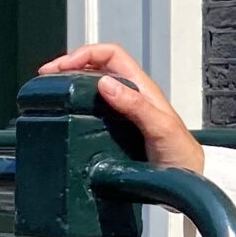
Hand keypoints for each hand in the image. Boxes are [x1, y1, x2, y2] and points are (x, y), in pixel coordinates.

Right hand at [35, 43, 202, 172]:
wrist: (189, 182)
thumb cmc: (181, 156)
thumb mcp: (160, 128)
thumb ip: (135, 106)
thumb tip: (105, 83)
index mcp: (142, 87)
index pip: (111, 55)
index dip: (85, 54)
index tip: (61, 67)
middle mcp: (132, 95)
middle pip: (96, 66)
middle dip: (70, 65)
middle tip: (46, 78)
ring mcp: (124, 112)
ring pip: (93, 86)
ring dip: (70, 83)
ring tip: (49, 91)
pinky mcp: (117, 130)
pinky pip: (93, 109)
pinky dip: (75, 105)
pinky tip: (65, 114)